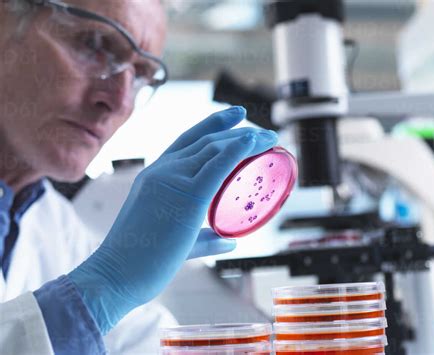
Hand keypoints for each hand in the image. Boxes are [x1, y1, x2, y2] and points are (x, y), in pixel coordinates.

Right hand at [68, 107, 277, 333]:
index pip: (188, 139)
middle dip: (238, 132)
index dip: (213, 124)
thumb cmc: (141, 261)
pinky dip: (237, 150)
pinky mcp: (185, 197)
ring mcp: (171, 180)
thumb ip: (204, 238)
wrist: (115, 274)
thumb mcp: (176, 239)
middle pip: (206, 140)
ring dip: (246, 140)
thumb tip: (230, 240)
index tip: (236, 116)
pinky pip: (216, 165)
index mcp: (156, 175)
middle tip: (264, 135)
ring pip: (214, 148)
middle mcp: (163, 170)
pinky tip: (253, 143)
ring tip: (270, 140)